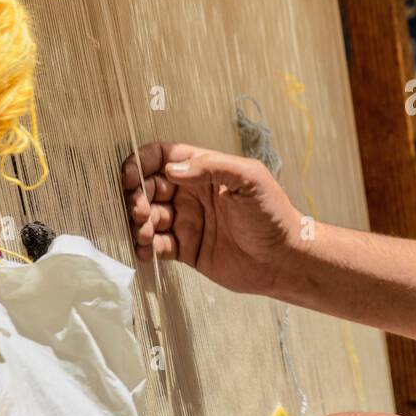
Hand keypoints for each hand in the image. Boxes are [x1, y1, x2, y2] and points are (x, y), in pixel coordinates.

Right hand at [122, 142, 301, 296]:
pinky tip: (146, 250)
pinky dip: (145, 247)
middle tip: (140, 210)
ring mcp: (187, 221)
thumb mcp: (249, 180)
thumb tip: (173, 169)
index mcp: (205, 171)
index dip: (142, 163)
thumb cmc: (273, 215)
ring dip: (139, 222)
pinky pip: (156, 245)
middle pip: (149, 187)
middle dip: (137, 196)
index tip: (132, 176)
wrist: (284, 259)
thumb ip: (212, 167)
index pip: (163, 157)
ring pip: (148, 217)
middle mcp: (191, 194)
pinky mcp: (186, 249)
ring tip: (145, 232)